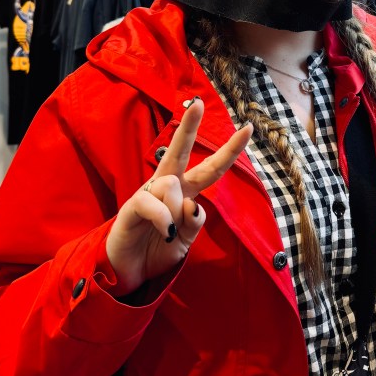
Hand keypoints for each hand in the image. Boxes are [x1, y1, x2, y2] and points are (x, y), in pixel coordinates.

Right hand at [105, 99, 252, 295]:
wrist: (127, 271)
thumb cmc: (158, 250)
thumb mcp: (186, 242)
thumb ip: (195, 224)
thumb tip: (194, 205)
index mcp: (185, 192)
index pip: (211, 168)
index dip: (230, 150)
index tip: (248, 127)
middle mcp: (167, 186)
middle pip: (180, 151)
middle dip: (189, 126)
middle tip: (198, 103)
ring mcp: (148, 194)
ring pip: (173, 185)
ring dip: (177, 211)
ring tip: (169, 231)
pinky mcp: (132, 206)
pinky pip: (154, 203)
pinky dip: (165, 219)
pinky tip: (166, 232)